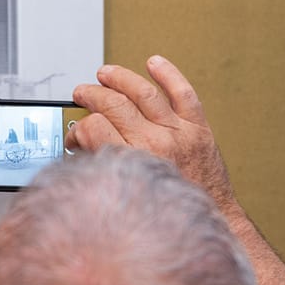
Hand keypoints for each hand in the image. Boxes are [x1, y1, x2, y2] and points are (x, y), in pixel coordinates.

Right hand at [68, 55, 235, 210]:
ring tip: (105, 74)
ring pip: (144, 92)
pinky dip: (169, 74)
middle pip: (115, 105)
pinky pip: (184, 93)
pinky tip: (154, 63)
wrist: (209, 221)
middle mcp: (156, 144)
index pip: (94, 128)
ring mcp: (179, 133)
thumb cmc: (168, 213)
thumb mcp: (127, 196)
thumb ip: (104, 170)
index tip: (76, 136)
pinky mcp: (199, 129)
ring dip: (120, 78)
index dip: (78, 129)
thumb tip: (81, 152)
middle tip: (81, 94)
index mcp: (133, 162)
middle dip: (92, 95)